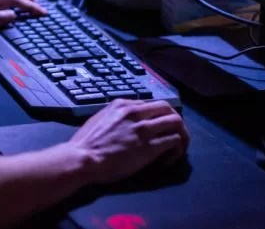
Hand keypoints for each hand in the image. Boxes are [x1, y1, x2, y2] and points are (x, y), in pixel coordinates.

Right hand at [67, 99, 188, 184]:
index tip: (156, 131)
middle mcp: (135, 112)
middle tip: (176, 136)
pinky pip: (174, 141)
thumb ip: (116, 117)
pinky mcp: (149, 146)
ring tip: (178, 148)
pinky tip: (168, 159)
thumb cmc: (86, 143)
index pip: (150, 105)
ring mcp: (143, 128)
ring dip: (182, 135)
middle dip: (176, 121)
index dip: (157, 118)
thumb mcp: (100, 119)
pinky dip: (177, 150)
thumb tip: (126, 123)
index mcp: (122, 104)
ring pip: (176, 122)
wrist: (83, 158)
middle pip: (168, 108)